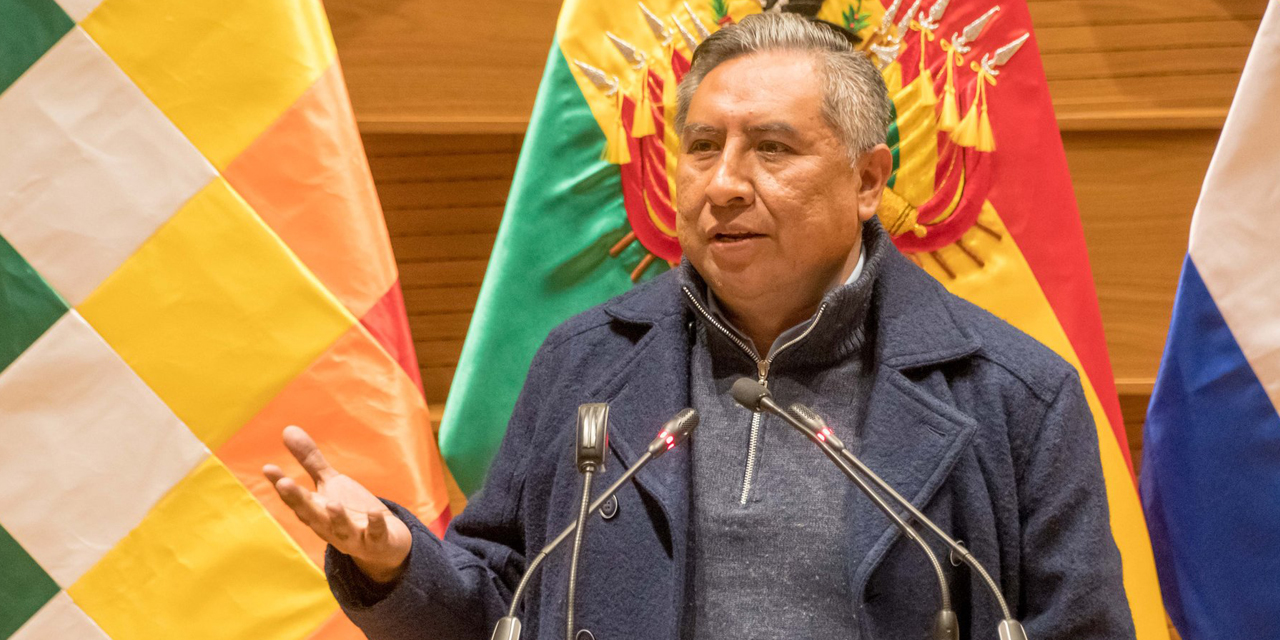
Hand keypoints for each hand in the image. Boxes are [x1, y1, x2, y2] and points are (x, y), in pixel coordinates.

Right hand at [264, 426, 412, 582]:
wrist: (381, 543)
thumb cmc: (348, 510)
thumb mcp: (328, 484)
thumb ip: (310, 460)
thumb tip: (287, 429)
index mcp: (316, 511)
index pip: (295, 498)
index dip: (281, 485)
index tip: (267, 467)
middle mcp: (328, 526)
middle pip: (311, 514)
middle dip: (298, 500)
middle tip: (284, 483)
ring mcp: (352, 536)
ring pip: (340, 529)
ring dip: (336, 518)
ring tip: (332, 504)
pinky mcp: (375, 541)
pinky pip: (375, 534)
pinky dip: (375, 525)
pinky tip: (374, 512)